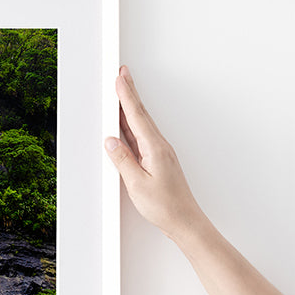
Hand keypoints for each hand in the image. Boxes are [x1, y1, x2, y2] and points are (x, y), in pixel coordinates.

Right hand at [105, 65, 207, 243]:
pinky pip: (140, 136)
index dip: (126, 96)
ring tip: (120, 91)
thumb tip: (111, 141)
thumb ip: (123, 160)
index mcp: (155, 148)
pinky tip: (123, 123)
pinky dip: (130, 124)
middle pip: (140, 114)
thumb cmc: (164, 205)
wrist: (184, 220)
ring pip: (139, 124)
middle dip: (129, 92)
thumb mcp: (137, 184)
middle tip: (122, 73)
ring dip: (129, 106)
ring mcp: (158, 152)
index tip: (119, 78)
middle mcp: (159, 146)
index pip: (136, 117)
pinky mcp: (156, 159)